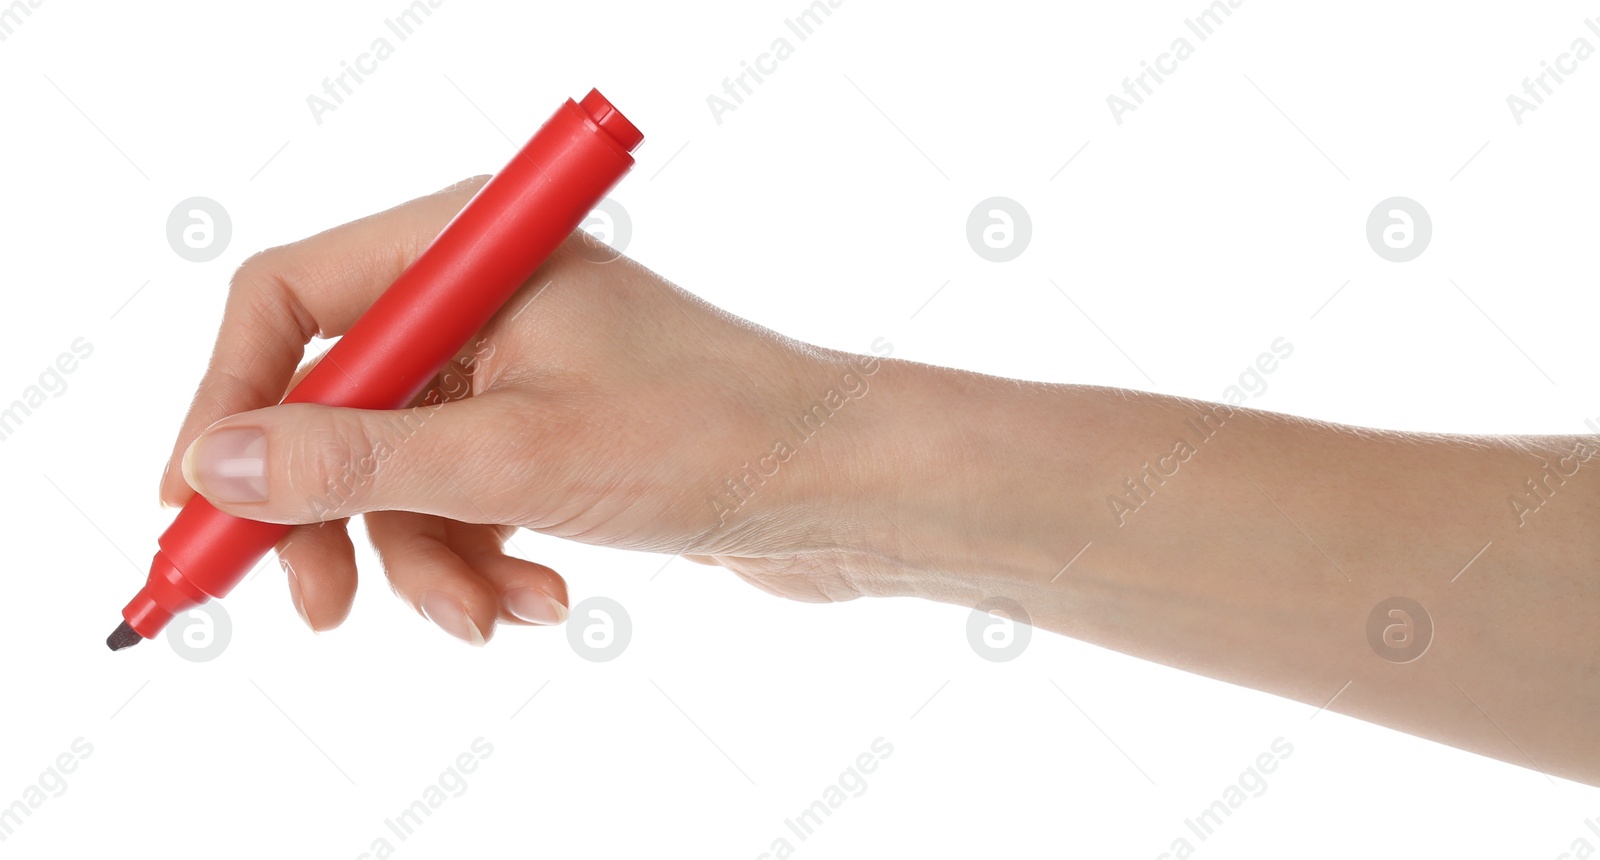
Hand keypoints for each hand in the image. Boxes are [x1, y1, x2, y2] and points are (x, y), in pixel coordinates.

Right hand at [161, 176, 900, 644]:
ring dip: (431, 559)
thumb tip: (218, 462)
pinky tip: (542, 600)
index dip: (228, 402)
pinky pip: (465, 498)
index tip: (195, 507)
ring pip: (402, 471)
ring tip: (490, 614)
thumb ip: (356, 462)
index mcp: (470, 247)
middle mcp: (484, 293)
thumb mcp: (514, 457)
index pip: (289, 299)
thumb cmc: (709, 436)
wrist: (845, 486)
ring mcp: (517, 364)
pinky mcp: (549, 430)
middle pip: (337, 399)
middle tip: (320, 609)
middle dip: (331, 515)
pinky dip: (484, 559)